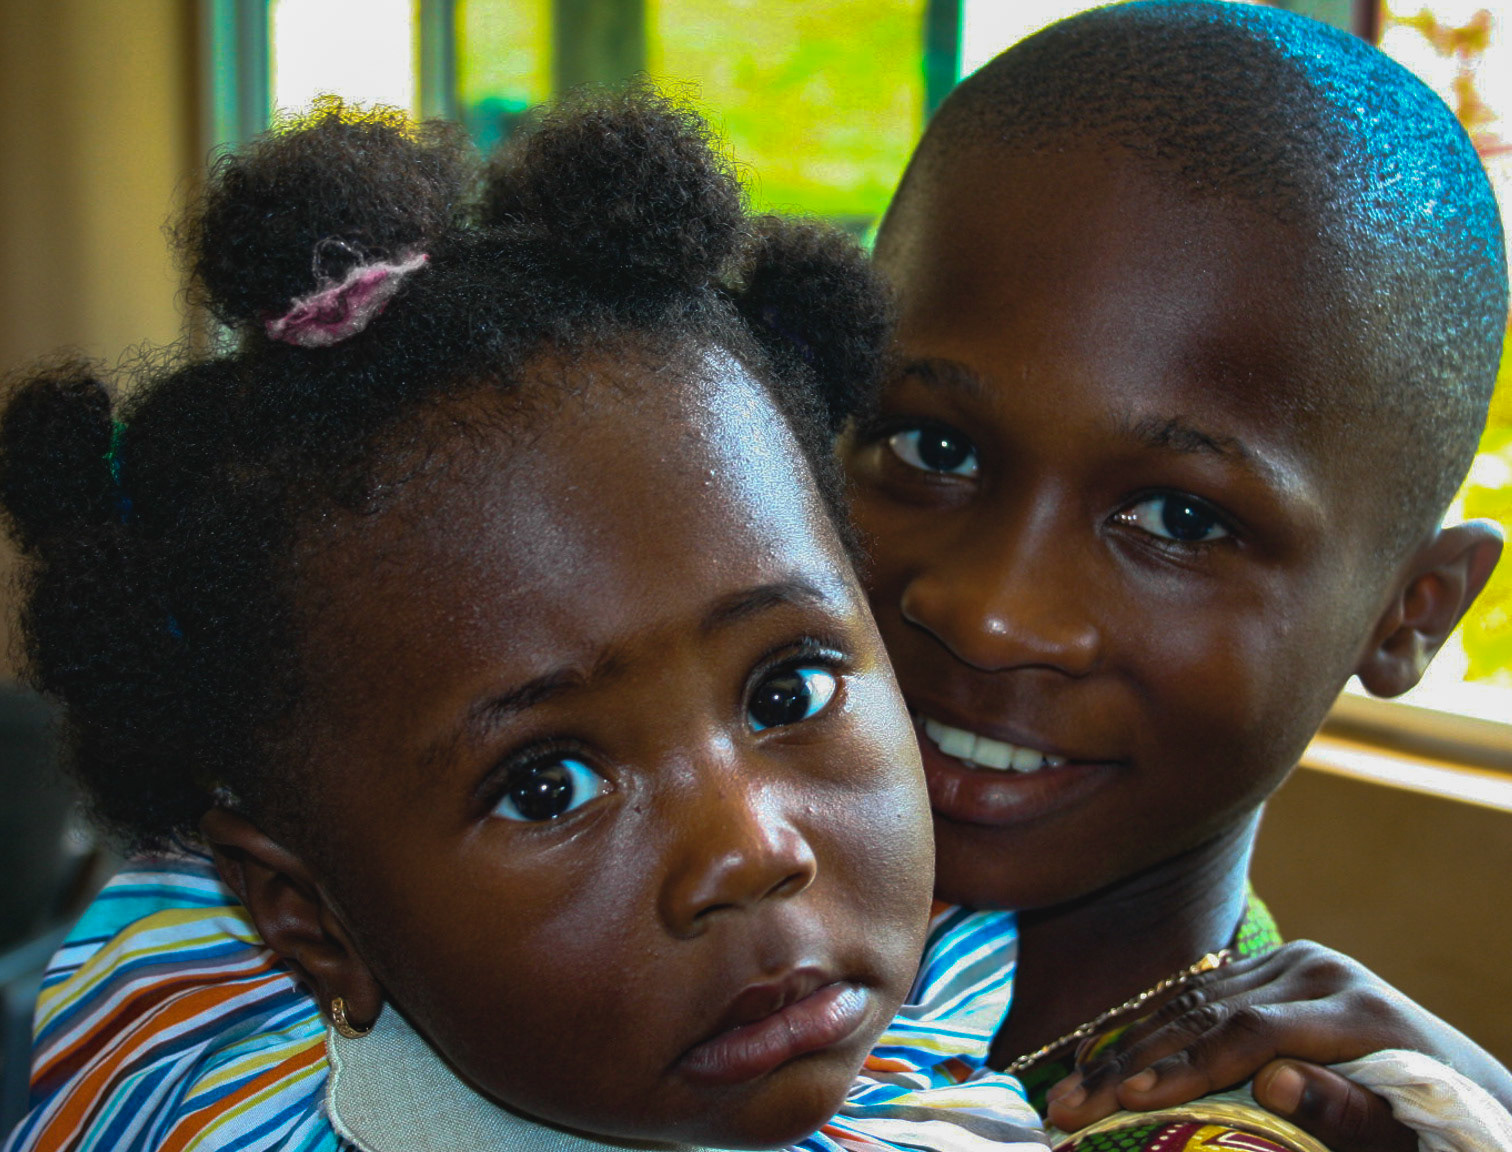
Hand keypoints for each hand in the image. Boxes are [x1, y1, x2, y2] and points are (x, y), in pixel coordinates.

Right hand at [1042, 940, 1511, 1145]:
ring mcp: (1292, 962)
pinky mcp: (1273, 968)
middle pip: (1207, 1014)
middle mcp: (1317, 969)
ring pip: (1191, 999)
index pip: (1251, 1032)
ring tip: (1068, 1089)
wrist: (1469, 1085)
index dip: (1186, 1068)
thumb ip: (1348, 1116)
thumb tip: (1272, 1083)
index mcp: (1355, 1007)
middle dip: (1131, 1066)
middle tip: (1068, 1106)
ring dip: (1124, 1049)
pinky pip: (1199, 993)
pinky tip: (1104, 1057)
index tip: (1127, 1103)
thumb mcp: (1403, 1140)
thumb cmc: (1437, 1130)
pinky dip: (1149, 1028)